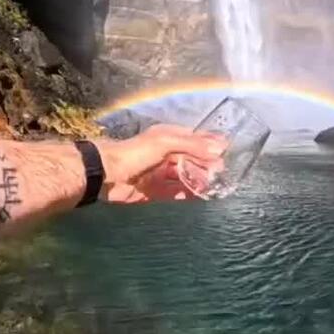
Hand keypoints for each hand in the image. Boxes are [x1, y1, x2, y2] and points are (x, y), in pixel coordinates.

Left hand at [96, 123, 225, 202]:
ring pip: (185, 176)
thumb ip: (192, 146)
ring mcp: (160, 173)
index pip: (194, 139)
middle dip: (207, 165)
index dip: (210, 145)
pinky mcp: (155, 191)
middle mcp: (166, 154)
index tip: (227, 151)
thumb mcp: (165, 142)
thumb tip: (219, 149)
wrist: (106, 174)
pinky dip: (188, 194)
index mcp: (168, 137)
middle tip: (222, 173)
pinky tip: (201, 196)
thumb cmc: (135, 153)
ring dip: (200, 180)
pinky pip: (176, 192)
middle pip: (192, 159)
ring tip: (215, 185)